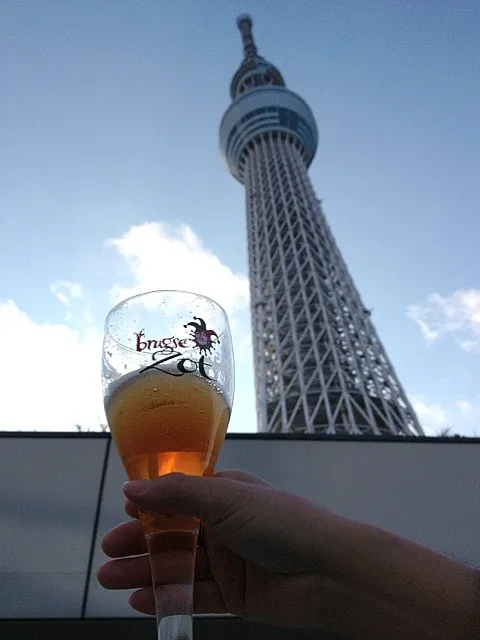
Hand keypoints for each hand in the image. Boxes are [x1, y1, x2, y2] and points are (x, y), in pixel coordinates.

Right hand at [98, 470, 332, 629]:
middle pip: (173, 534)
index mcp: (226, 494)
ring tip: (110, 579)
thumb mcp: (227, 498)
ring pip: (178, 567)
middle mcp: (225, 526)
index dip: (151, 505)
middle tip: (108, 553)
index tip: (123, 512)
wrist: (330, 573)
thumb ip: (178, 493)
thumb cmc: (282, 523)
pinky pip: (195, 596)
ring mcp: (229, 562)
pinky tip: (141, 601)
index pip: (179, 497)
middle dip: (139, 543)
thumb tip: (133, 487)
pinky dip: (168, 598)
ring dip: (145, 572)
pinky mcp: (234, 596)